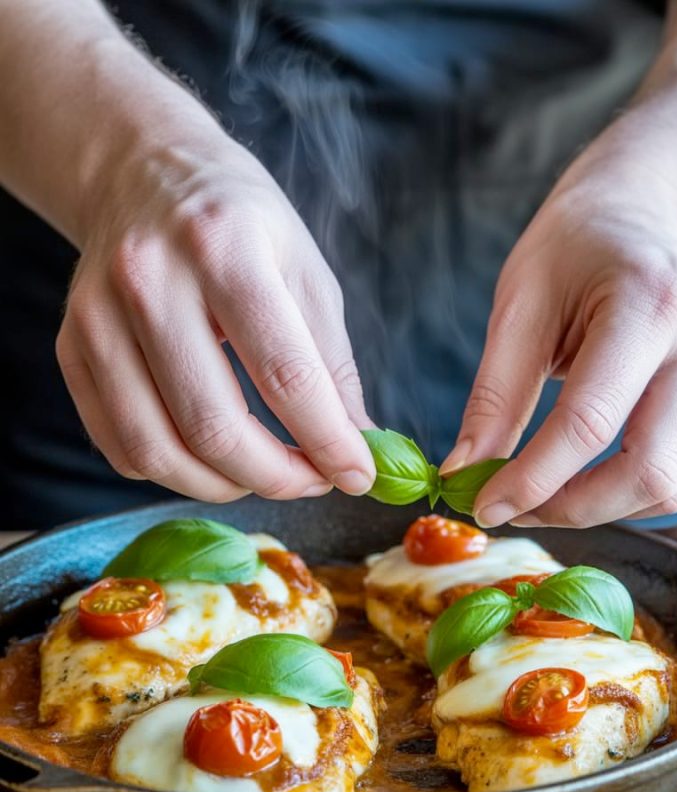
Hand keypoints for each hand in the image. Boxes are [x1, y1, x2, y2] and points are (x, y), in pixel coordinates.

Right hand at [56, 134, 374, 501]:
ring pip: (159, 449)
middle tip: (311, 479)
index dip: (328, 440)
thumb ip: (331, 362)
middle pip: (214, 426)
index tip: (357, 474)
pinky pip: (120, 447)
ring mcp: (98, 317)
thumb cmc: (239, 223)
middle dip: (277, 477)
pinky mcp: (71, 347)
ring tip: (262, 474)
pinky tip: (208, 458)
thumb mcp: (304, 270)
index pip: (285, 374)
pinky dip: (172, 473)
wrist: (143, 173)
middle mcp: (150, 280)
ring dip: (224, 486)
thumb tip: (357, 445)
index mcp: (224, 248)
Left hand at [442, 167, 676, 527]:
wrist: (641, 216)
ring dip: (599, 509)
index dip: (531, 479)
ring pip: (671, 488)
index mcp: (652, 305)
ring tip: (543, 493)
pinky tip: (583, 477)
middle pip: (648, 471)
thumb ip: (495, 394)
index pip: (590, 423)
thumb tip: (464, 472)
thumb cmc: (574, 250)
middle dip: (572, 507)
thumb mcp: (519, 304)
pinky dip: (626, 494)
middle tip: (514, 507)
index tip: (485, 506)